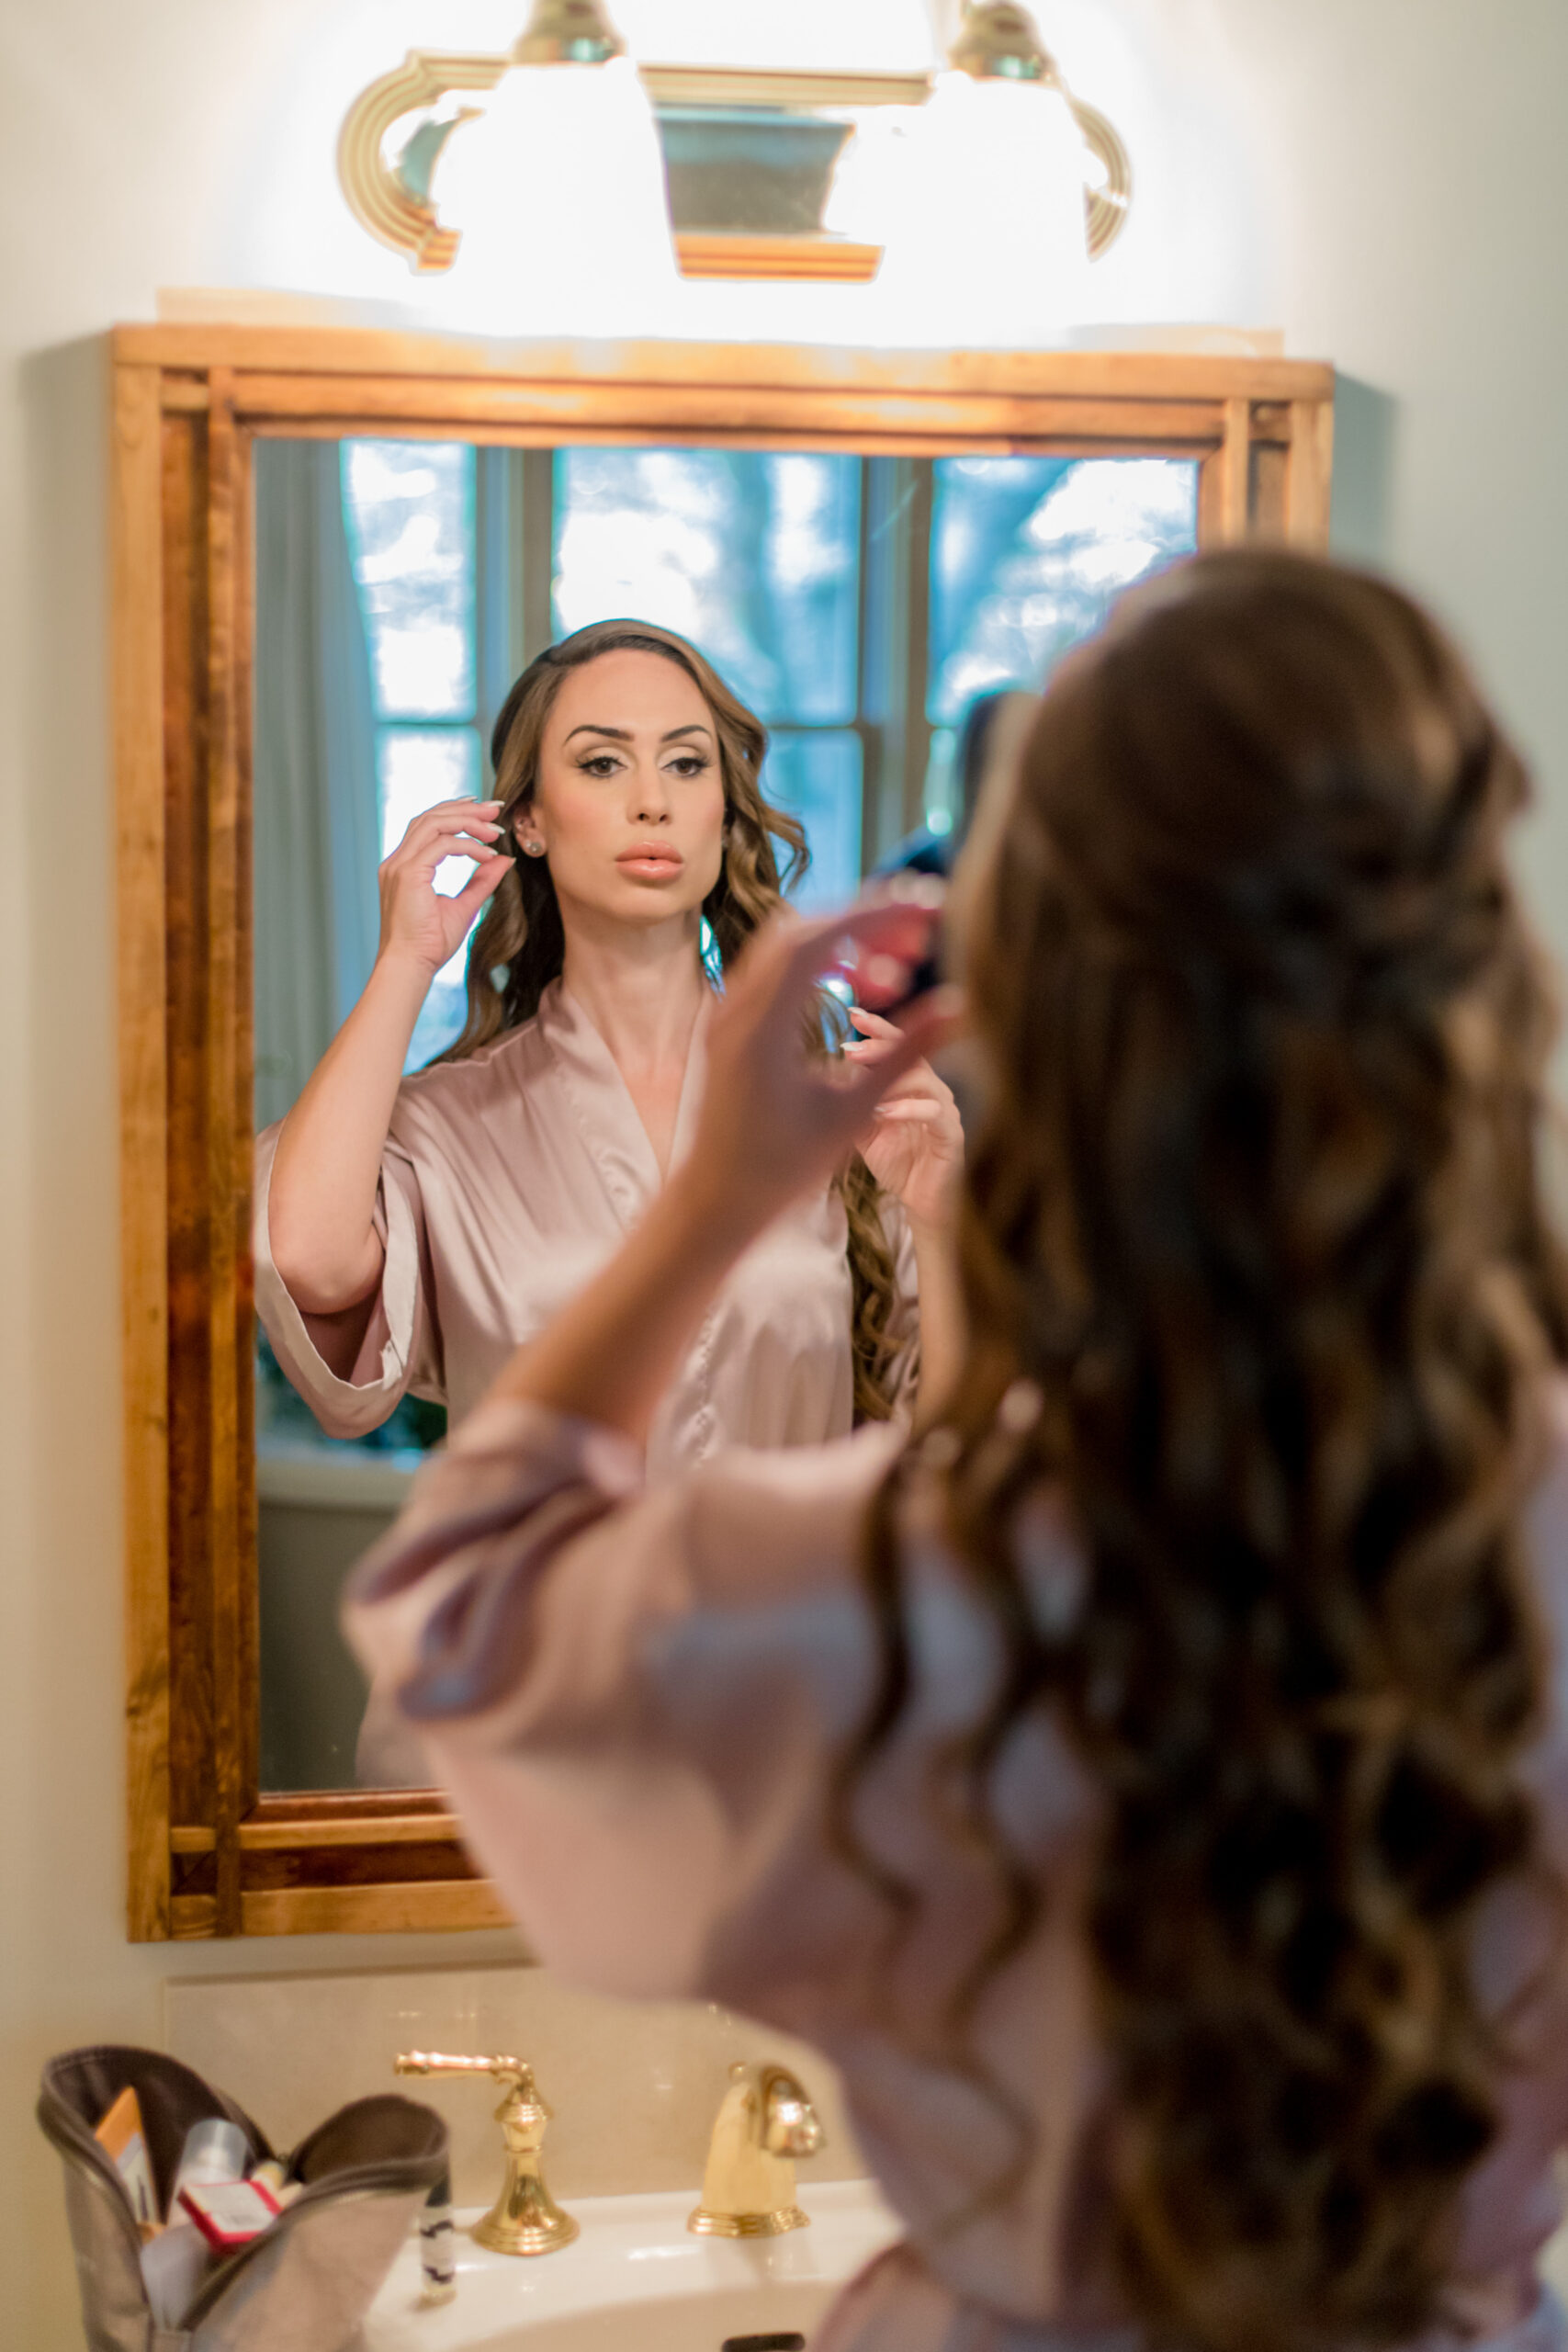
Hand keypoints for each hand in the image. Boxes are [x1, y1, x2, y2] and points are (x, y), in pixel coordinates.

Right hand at [376, 798, 511, 979]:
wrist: (410, 967)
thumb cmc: (430, 945)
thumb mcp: (464, 906)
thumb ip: (482, 881)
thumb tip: (504, 860)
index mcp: (405, 867)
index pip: (428, 826)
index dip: (457, 813)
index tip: (486, 814)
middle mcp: (397, 861)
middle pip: (430, 816)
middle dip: (465, 809)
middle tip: (496, 809)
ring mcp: (399, 866)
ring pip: (433, 823)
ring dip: (467, 821)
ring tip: (495, 830)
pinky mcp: (407, 874)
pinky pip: (441, 845)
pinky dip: (467, 845)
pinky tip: (487, 855)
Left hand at [678, 897, 958, 1248]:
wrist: (715, 1200)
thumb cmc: (783, 1170)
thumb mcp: (853, 1113)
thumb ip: (908, 1055)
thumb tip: (960, 1006)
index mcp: (763, 1027)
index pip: (820, 939)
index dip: (878, 914)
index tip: (927, 908)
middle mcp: (737, 1009)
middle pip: (803, 930)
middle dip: (867, 922)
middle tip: (922, 936)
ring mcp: (728, 1013)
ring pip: (788, 946)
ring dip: (846, 944)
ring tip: (900, 971)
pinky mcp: (732, 1024)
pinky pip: (777, 971)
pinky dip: (823, 965)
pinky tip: (862, 990)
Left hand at [847, 1008, 963, 1233]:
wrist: (921, 1204)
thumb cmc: (895, 1162)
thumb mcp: (862, 1128)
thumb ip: (851, 1101)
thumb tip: (825, 1071)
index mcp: (912, 1083)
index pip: (897, 1045)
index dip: (878, 1028)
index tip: (851, 1015)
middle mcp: (932, 1090)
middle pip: (912, 1052)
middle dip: (880, 1044)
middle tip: (849, 1046)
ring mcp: (945, 1111)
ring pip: (924, 1079)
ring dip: (890, 1074)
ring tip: (860, 1074)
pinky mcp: (952, 1136)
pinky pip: (934, 1114)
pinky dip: (906, 1110)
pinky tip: (881, 1112)